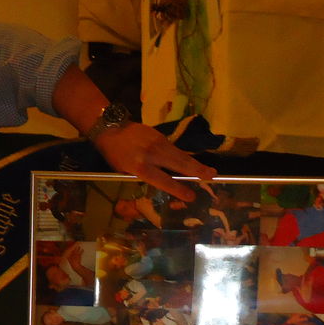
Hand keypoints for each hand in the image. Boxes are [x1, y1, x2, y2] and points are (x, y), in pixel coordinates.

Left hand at [93, 123, 216, 201]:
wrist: (111, 128)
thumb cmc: (115, 155)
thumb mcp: (125, 171)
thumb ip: (145, 176)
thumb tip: (166, 182)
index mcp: (140, 167)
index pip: (163, 180)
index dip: (178, 189)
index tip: (191, 196)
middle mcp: (151, 154)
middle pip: (179, 164)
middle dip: (197, 171)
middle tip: (213, 176)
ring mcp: (157, 143)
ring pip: (180, 155)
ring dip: (196, 164)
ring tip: (210, 172)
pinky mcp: (160, 135)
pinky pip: (175, 149)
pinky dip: (185, 157)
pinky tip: (194, 164)